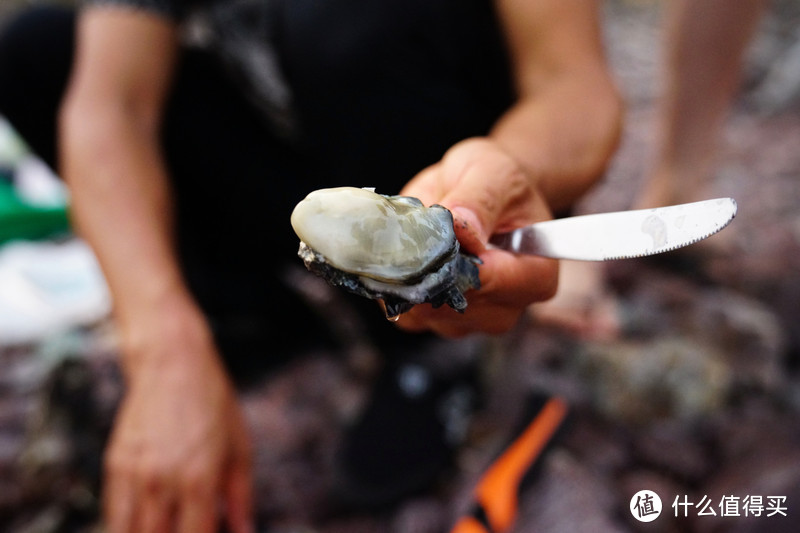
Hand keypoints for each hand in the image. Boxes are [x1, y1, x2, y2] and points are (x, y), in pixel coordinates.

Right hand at [104, 303, 252, 532]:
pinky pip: (113, 514)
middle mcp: (163, 481)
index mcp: (200, 479)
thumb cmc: (214, 404)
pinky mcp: (114, 465)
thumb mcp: (240, 449)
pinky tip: (145, 525)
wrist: (173, 363)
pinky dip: (125, 527)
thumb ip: (241, 498)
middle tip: (187, 528)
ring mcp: (135, 474)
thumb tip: (244, 532)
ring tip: (167, 527)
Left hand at [397, 138, 558, 336]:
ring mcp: (473, 320)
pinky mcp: (440, 321)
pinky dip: (399, 285)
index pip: (486, 283)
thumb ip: (479, 200)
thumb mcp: (493, 173)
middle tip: (416, 224)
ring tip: (417, 236)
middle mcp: (507, 308)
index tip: (430, 231)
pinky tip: (408, 254)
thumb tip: (461, 227)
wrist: (485, 191)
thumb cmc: (497, 181)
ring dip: (409, 275)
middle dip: (425, 265)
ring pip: (424, 312)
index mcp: (535, 275)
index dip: (450, 259)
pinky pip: (408, 315)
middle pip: (452, 302)